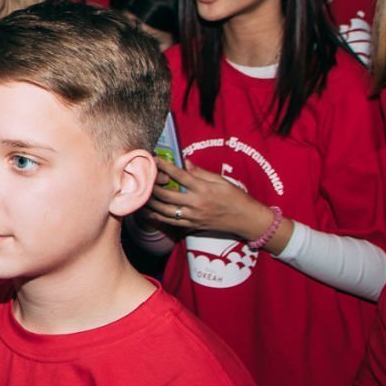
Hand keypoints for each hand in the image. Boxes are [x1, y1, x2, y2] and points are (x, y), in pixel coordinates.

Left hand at [146, 159, 275, 239]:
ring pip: (164, 210)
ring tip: (138, 194)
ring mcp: (193, 217)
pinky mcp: (191, 226)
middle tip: (141, 177)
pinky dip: (156, 216)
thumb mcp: (222, 181)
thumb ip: (201, 173)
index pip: (180, 176)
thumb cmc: (236, 197)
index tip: (154, 159)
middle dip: (152, 186)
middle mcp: (196, 204)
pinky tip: (146, 211)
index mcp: (204, 189)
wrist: (246, 220)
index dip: (165, 166)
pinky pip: (170, 222)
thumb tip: (184, 162)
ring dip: (149, 202)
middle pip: (167, 195)